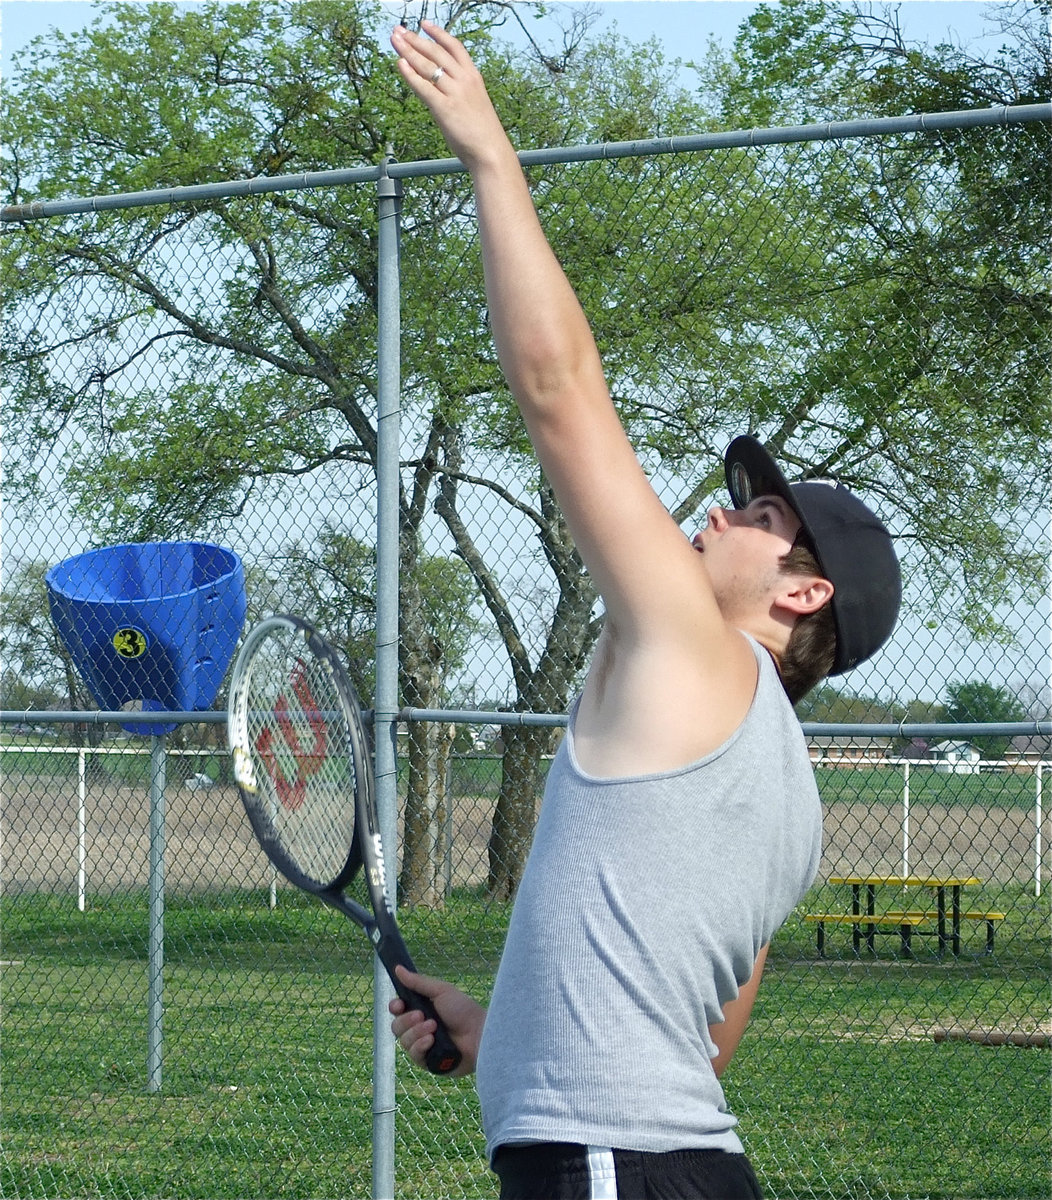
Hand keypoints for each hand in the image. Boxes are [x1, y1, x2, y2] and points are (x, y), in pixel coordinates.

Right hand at [389, 964, 484, 1077]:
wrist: (479, 1034)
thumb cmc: (463, 1010)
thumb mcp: (441, 991)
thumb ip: (418, 982)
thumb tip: (398, 968)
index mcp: (421, 1010)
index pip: (397, 1010)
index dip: (395, 1007)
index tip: (399, 1005)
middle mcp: (419, 1028)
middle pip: (396, 1026)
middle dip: (406, 1020)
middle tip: (422, 1015)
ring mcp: (422, 1046)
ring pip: (404, 1041)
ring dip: (417, 1032)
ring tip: (434, 1027)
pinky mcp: (428, 1062)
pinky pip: (414, 1055)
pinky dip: (421, 1046)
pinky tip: (431, 1041)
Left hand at [390, 21, 512, 171]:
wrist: (491, 152)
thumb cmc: (483, 133)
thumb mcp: (475, 104)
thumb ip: (459, 93)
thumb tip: (441, 91)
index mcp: (474, 77)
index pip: (454, 47)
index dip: (438, 33)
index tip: (424, 24)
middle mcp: (464, 80)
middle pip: (436, 52)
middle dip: (415, 39)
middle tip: (399, 31)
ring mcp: (454, 93)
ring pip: (427, 65)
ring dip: (408, 50)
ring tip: (395, 40)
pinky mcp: (444, 108)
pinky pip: (423, 86)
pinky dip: (410, 74)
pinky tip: (400, 63)